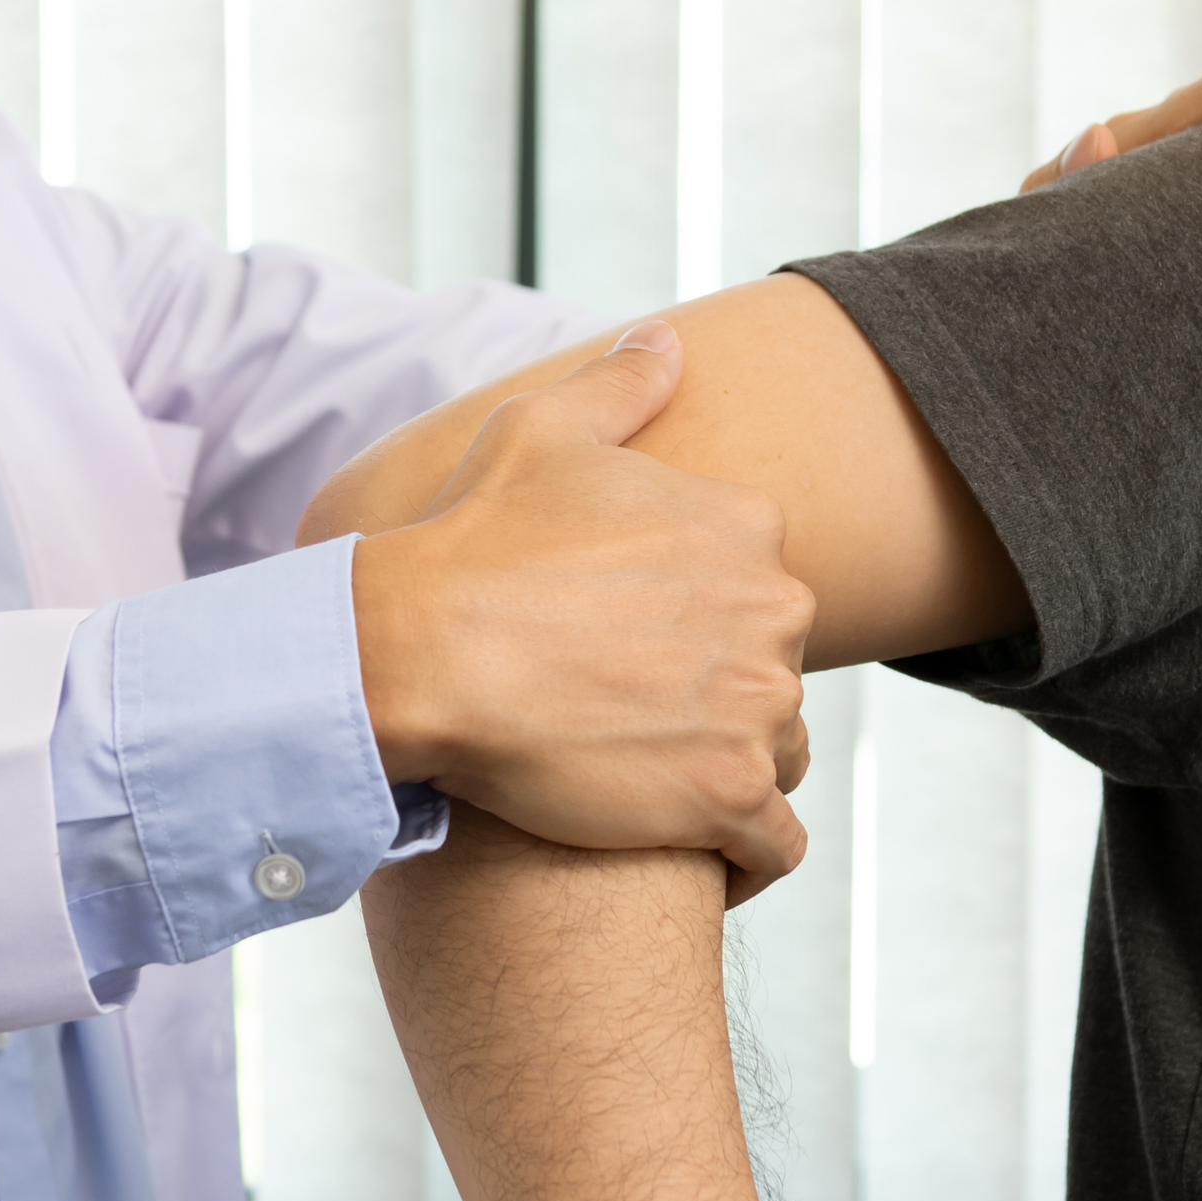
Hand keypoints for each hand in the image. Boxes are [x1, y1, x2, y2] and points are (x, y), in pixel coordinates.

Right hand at [328, 323, 813, 900]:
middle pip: (776, 673)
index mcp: (749, 530)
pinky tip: (703, 860)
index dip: (709, 628)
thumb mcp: (543, 432)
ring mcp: (761, 709)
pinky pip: (777, 846)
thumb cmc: (471, 541)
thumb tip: (669, 339)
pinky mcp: (731, 797)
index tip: (649, 653)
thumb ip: (624, 384)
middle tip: (637, 721)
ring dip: (735, 775)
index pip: (764, 593)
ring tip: (658, 789)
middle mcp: (776, 613)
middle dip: (725, 699)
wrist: (418, 654)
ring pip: (783, 756)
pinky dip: (750, 861)